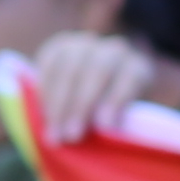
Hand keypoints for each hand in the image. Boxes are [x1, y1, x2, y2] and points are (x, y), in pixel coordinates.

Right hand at [18, 30, 179, 142]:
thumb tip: (104, 131)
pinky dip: (44, 92)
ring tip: (53, 133)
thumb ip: (116, 119)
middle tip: (72, 136)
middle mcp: (114, 50)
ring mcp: (86, 44)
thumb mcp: (122, 116)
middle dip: (82, 106)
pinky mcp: (59, 46)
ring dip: (58, 104)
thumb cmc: (110, 111)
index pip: (131, 78)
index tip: (106, 127)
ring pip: (69, 69)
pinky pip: (48, 65)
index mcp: (137, 67)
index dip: (118, 100)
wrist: (91, 86)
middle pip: (98, 72)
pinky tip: (41, 115)